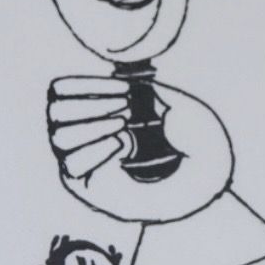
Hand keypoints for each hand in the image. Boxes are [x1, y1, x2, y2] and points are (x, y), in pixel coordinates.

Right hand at [47, 76, 233, 222]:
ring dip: (92, 125)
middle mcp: (86, 133)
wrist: (208, 179)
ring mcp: (86, 161)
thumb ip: (144, 88)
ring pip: (60, 137)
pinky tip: (122, 144)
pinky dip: (95, 150)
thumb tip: (116, 77)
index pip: (63, 90)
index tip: (123, 88)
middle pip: (55, 110)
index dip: (86, 84)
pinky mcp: (89, 188)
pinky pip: (72, 166)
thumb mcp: (173, 101)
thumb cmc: (194, 140)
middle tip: (125, 108)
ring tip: (124, 126)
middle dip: (90, 103)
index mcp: (101, 108)